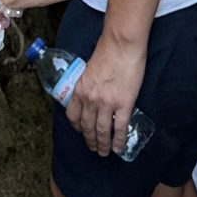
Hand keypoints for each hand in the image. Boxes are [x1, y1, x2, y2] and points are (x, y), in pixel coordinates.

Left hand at [67, 28, 146, 157]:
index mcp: (79, 90)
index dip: (77, 127)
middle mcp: (90, 100)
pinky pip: (120, 128)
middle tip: (94, 148)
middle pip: (87, 127)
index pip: (73, 116)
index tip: (81, 132)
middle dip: (90, 140)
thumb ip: (88, 85)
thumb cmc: (107, 52)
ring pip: (103, 131)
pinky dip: (119, 140)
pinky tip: (119, 147)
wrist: (121, 44)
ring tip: (104, 152)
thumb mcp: (89, 70)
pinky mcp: (123, 104)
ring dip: (103, 144)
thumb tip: (93, 94)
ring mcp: (106, 103)